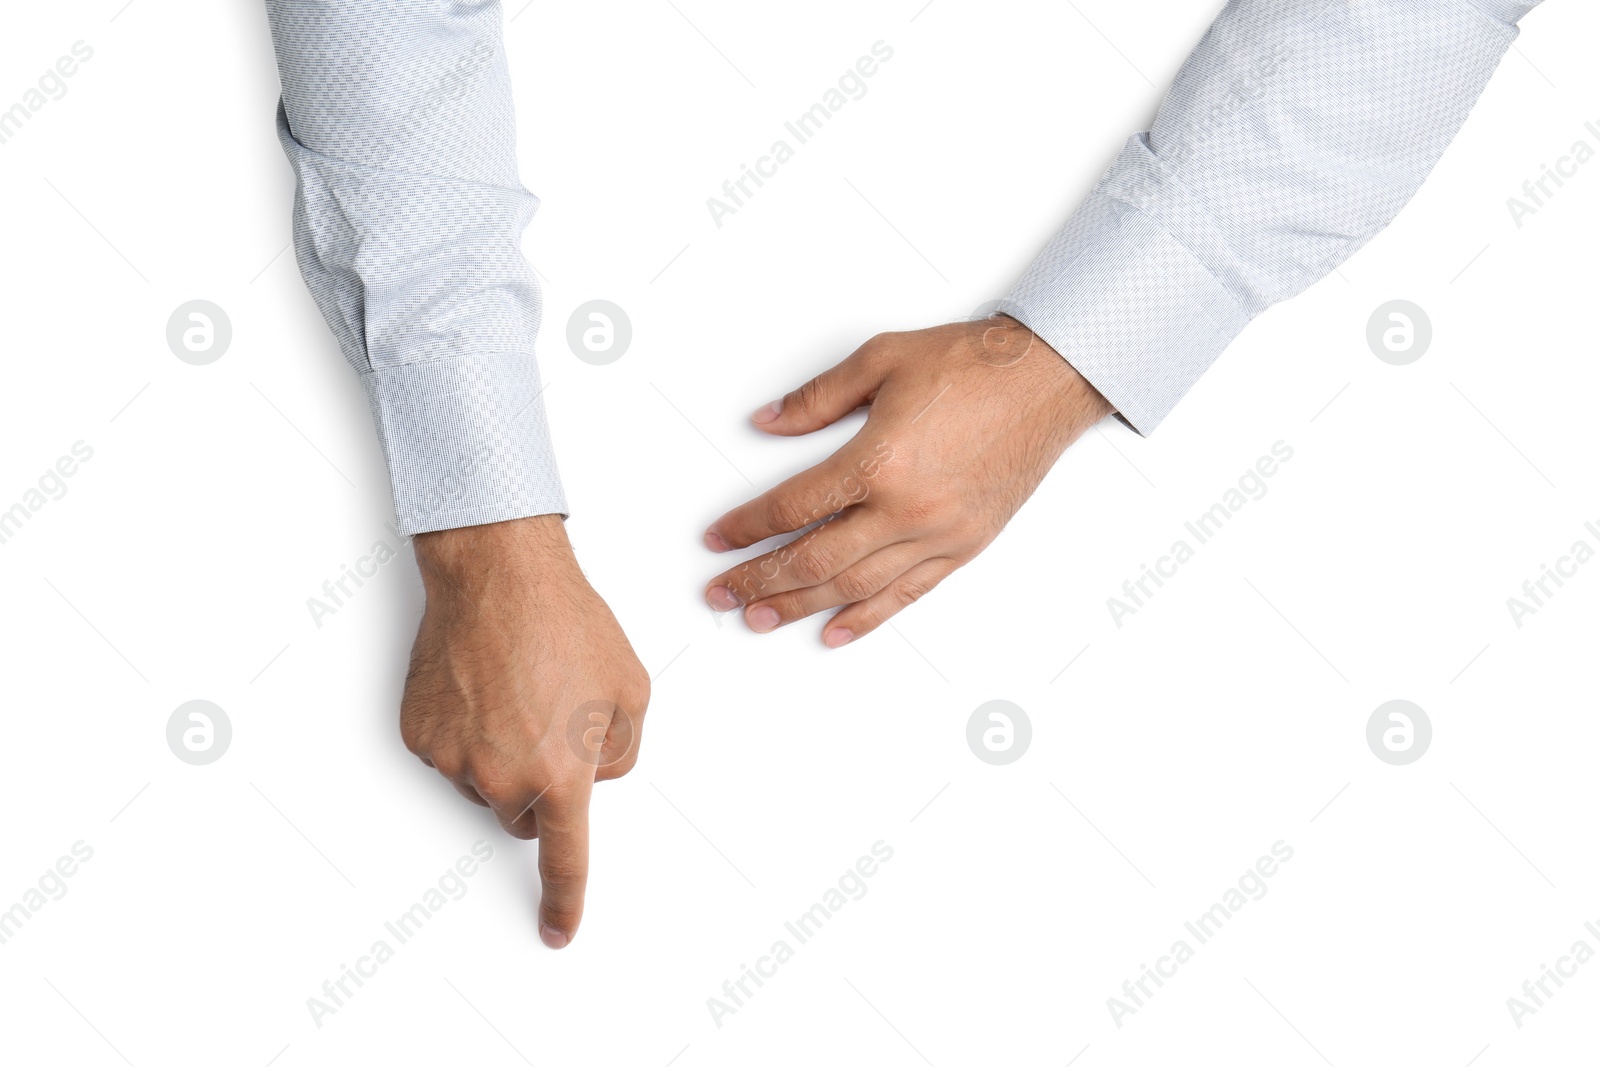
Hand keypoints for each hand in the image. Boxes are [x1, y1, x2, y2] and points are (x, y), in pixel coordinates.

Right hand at [401, 515, 649, 948]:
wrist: (498, 574)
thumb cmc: (567, 624)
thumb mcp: (631, 691)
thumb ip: (621, 751)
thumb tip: (595, 774)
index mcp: (562, 774)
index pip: (565, 860)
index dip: (564, 901)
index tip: (558, 932)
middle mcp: (503, 778)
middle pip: (525, 816)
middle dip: (542, 785)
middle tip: (552, 721)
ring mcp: (454, 759)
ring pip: (487, 785)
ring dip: (505, 754)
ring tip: (518, 689)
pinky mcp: (420, 736)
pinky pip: (453, 754)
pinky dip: (469, 731)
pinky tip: (483, 686)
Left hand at [702, 316, 1111, 644]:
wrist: (1047, 380)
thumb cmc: (972, 364)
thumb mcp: (882, 359)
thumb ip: (817, 399)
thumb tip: (768, 423)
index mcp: (878, 460)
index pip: (792, 507)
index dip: (747, 527)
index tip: (719, 539)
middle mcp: (906, 508)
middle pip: (814, 559)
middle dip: (760, 580)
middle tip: (720, 595)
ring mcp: (937, 534)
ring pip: (854, 586)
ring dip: (800, 606)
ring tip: (759, 618)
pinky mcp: (964, 547)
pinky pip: (906, 593)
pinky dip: (866, 617)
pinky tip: (833, 631)